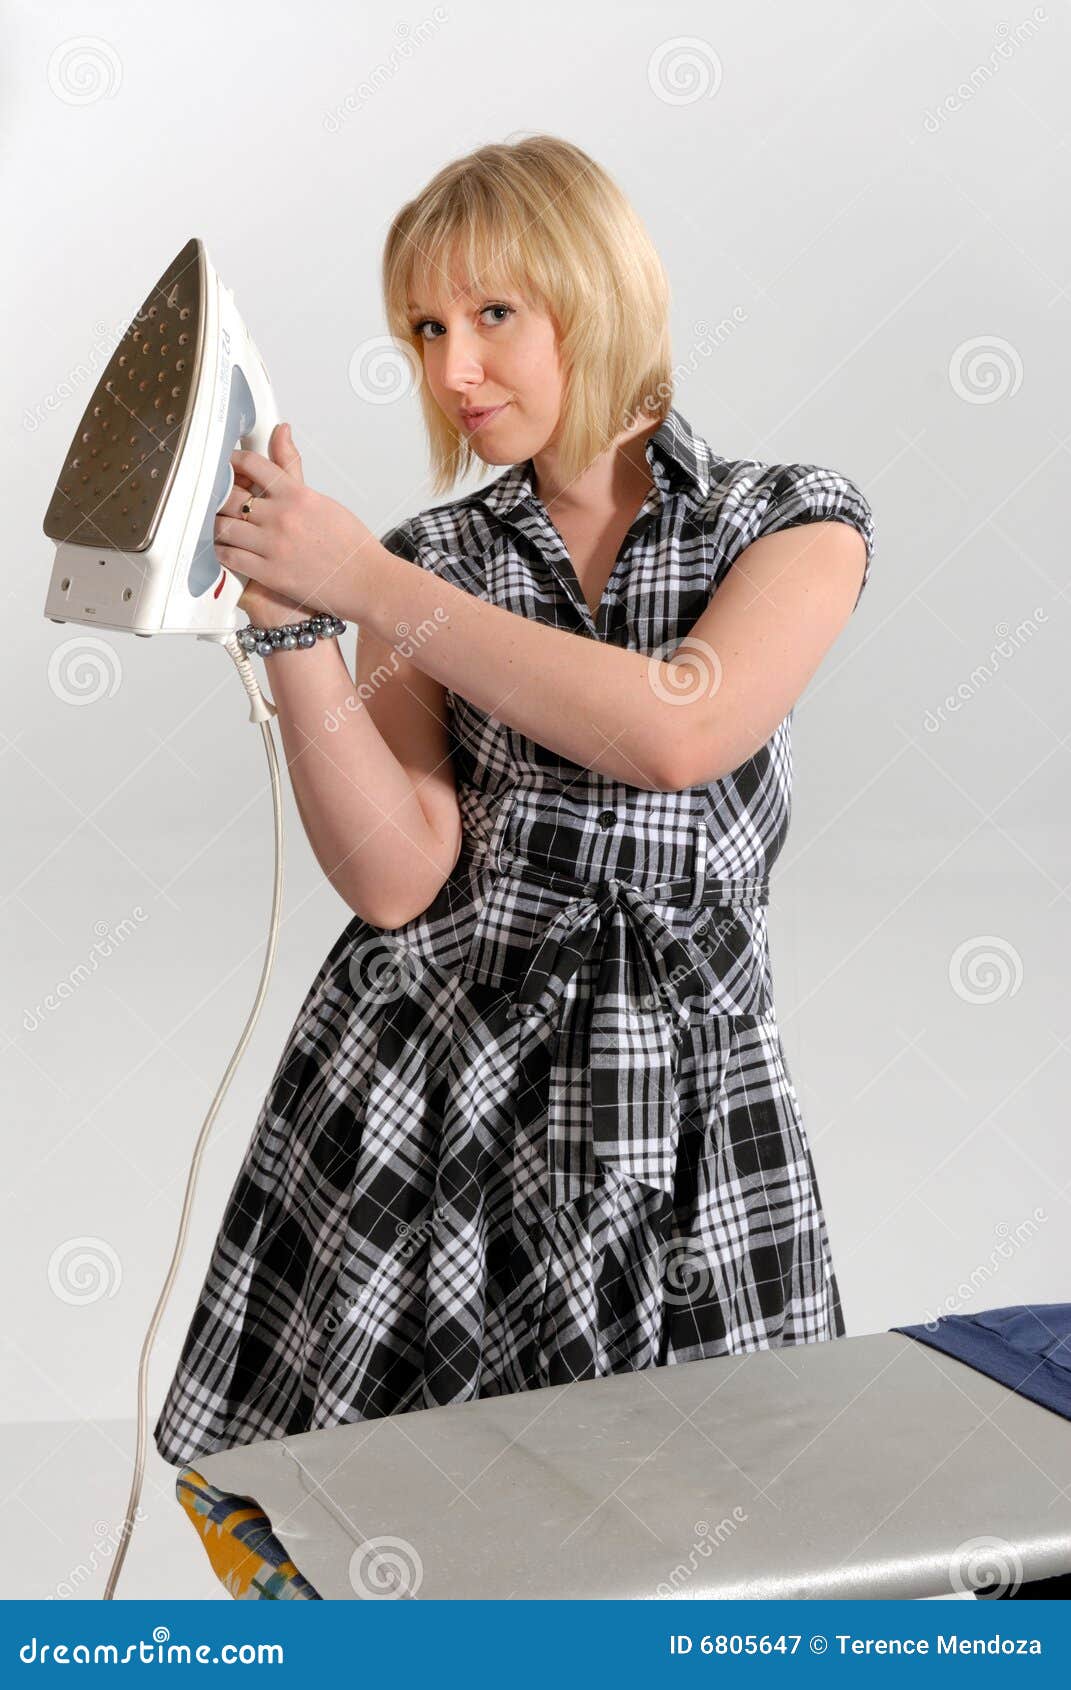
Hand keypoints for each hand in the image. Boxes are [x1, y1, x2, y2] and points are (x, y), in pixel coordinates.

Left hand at [214, 422, 361, 613]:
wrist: (367, 582)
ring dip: (216, 526)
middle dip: (219, 496)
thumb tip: (281, 431)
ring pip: (224, 528)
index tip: (225, 465)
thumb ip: (293, 467)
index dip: (231, 462)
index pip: (252, 465)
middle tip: (215, 499)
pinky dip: (221, 553)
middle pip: (231, 496)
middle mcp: (283, 517)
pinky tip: (225, 550)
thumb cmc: (351, 545)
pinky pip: (230, 558)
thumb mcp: (322, 500)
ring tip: (219, 526)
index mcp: (297, 495)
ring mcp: (274, 546)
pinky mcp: (270, 573)